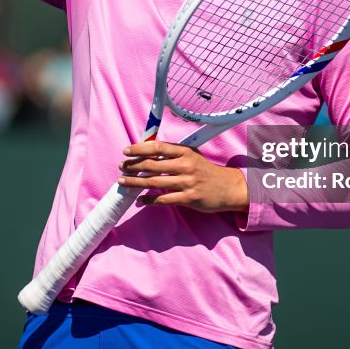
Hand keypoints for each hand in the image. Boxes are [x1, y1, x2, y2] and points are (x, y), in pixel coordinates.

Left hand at [118, 141, 248, 212]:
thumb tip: (149, 151)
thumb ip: (174, 153)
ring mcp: (187, 183)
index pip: (157, 148)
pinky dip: (148, 200)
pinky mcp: (188, 198)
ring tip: (122, 182)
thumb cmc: (206, 170)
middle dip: (133, 166)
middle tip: (121, 167)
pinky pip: (163, 199)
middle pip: (152, 165)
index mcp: (185, 152)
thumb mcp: (193, 155)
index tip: (126, 151)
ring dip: (135, 182)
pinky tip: (139, 200)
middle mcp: (185, 165)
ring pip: (154, 182)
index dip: (139, 149)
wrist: (228, 187)